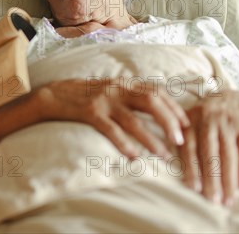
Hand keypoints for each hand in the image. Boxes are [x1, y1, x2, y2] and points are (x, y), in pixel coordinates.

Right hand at [40, 79, 189, 158]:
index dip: (173, 107)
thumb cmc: (83, 96)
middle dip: (169, 121)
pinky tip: (133, 156)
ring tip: (163, 155)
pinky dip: (124, 143)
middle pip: (151, 101)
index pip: (157, 91)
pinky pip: (110, 129)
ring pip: (133, 120)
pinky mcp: (89, 112)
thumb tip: (155, 109)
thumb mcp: (109, 89)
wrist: (52, 95)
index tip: (186, 124)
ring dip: (151, 139)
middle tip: (180, 140)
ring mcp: (103, 100)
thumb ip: (129, 95)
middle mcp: (116, 88)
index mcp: (124, 83)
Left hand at [179, 90, 238, 205]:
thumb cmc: (207, 116)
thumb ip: (178, 136)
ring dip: (229, 179)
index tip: (194, 188)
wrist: (236, 98)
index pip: (189, 147)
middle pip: (209, 153)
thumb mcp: (190, 119)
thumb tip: (165, 161)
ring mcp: (227, 121)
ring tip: (228, 198)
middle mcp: (208, 118)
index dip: (192, 168)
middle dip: (211, 179)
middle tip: (213, 200)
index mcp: (189, 119)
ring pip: (228, 155)